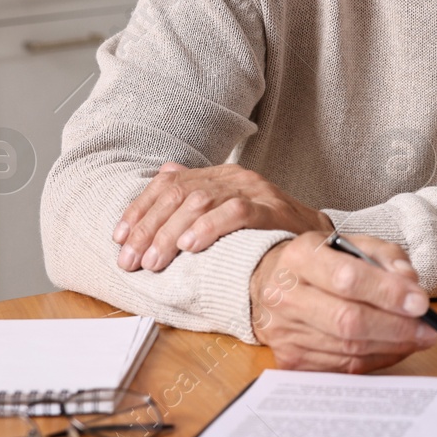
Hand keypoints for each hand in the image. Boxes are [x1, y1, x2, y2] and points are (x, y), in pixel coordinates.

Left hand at [113, 162, 331, 271]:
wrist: (317, 238)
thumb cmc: (267, 230)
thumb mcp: (228, 210)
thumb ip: (197, 195)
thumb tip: (163, 175)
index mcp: (218, 175)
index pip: (168, 183)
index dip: (139, 210)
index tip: (119, 239)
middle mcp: (233, 177)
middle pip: (179, 193)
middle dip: (148, 228)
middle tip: (132, 261)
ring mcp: (254, 190)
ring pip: (201, 202)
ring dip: (171, 233)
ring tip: (155, 260)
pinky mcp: (272, 209)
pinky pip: (237, 212)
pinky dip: (210, 227)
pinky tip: (191, 246)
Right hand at [248, 231, 436, 372]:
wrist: (278, 282)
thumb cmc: (325, 261)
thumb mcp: (354, 244)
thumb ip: (386, 257)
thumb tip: (410, 284)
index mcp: (301, 257)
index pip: (347, 278)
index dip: (387, 293)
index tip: (420, 302)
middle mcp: (286, 295)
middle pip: (347, 320)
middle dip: (395, 327)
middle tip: (428, 330)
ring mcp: (284, 331)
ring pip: (348, 348)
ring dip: (392, 346)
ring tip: (418, 338)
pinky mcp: (290, 359)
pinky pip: (343, 367)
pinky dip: (377, 359)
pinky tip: (394, 348)